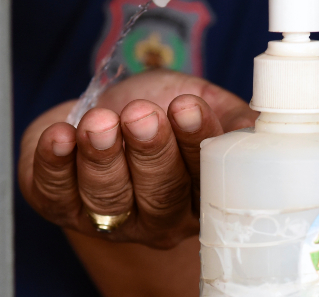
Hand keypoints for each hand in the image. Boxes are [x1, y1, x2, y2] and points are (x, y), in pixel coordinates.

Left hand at [18, 69, 257, 248]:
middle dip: (149, 152)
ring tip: (100, 121)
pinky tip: (61, 134)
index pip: (205, 176)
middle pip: (158, 194)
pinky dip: (55, 162)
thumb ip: (236, 117)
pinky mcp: (60, 205)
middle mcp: (157, 215)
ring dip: (102, 156)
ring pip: (108, 197)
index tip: (186, 108)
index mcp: (199, 193)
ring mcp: (107, 216)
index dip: (195, 143)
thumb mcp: (206, 102)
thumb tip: (264, 127)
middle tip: (141, 115)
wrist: (104, 107)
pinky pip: (55, 192)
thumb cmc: (161, 106)